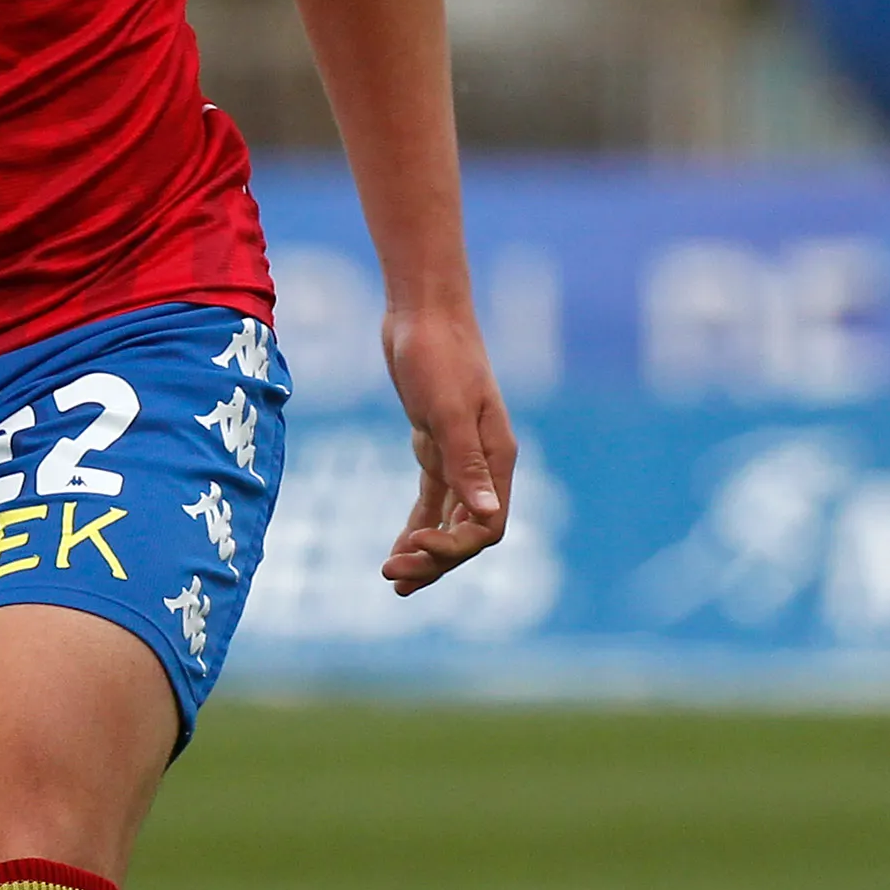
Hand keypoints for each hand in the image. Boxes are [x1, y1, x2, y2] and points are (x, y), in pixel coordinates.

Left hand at [380, 303, 515, 593]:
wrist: (422, 312)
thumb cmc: (438, 354)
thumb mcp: (449, 409)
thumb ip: (466, 462)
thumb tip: (485, 516)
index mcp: (497, 459)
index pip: (485, 527)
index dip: (453, 548)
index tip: (413, 548)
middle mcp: (485, 463)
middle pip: (468, 530)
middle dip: (434, 559)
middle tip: (392, 578)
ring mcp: (461, 454)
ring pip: (451, 518)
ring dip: (425, 549)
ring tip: (393, 576)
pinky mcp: (436, 443)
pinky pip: (434, 496)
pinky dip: (419, 522)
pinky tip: (400, 544)